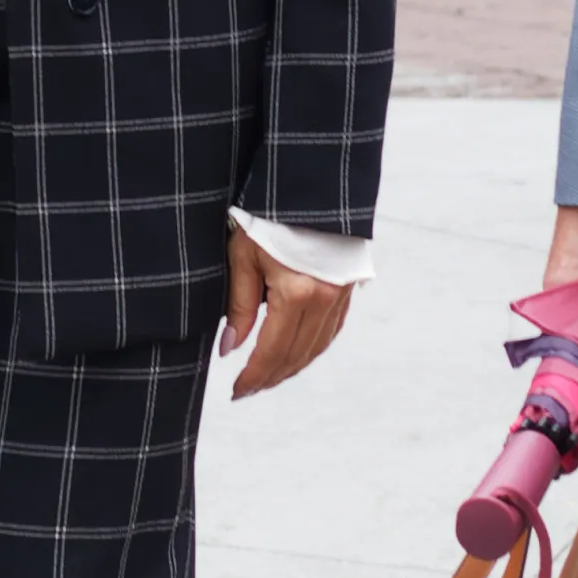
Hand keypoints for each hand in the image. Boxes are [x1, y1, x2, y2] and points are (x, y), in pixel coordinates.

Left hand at [222, 228, 353, 399]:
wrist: (308, 186)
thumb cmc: (268, 215)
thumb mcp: (243, 256)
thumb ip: (237, 306)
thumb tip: (230, 349)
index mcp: (297, 292)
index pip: (272, 351)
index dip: (254, 376)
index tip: (237, 391)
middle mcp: (324, 299)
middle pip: (296, 356)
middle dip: (271, 377)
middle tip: (248, 389)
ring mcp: (340, 295)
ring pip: (317, 347)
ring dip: (292, 367)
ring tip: (268, 377)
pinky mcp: (348, 288)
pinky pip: (331, 330)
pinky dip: (312, 347)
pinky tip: (296, 354)